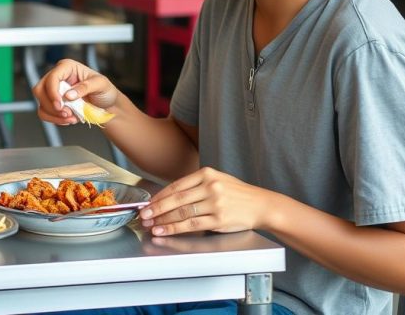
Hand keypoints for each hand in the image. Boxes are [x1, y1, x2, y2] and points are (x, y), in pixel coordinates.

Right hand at [31, 58, 118, 125]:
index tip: (60, 104)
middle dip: (50, 104)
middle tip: (65, 112)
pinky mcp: (54, 104)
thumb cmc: (105, 91)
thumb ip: (85, 87)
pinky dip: (54, 119)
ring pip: (41, 103)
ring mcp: (54, 91)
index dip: (53, 92)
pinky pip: (44, 113)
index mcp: (67, 67)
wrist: (107, 106)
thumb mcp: (101, 84)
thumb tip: (68, 95)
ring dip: (53, 114)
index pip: (52, 77)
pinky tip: (68, 120)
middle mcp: (58, 77)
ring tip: (70, 117)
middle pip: (40, 89)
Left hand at [139, 167, 275, 236]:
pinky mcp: (219, 219)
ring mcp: (215, 203)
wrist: (261, 205)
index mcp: (207, 174)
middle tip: (143, 215)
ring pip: (182, 212)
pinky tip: (164, 230)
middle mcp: (210, 186)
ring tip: (151, 225)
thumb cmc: (237, 194)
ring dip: (163, 220)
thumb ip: (195, 185)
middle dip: (156, 208)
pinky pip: (192, 224)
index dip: (159, 196)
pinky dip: (175, 228)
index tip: (148, 204)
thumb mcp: (218, 180)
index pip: (176, 185)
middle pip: (176, 199)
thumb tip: (168, 196)